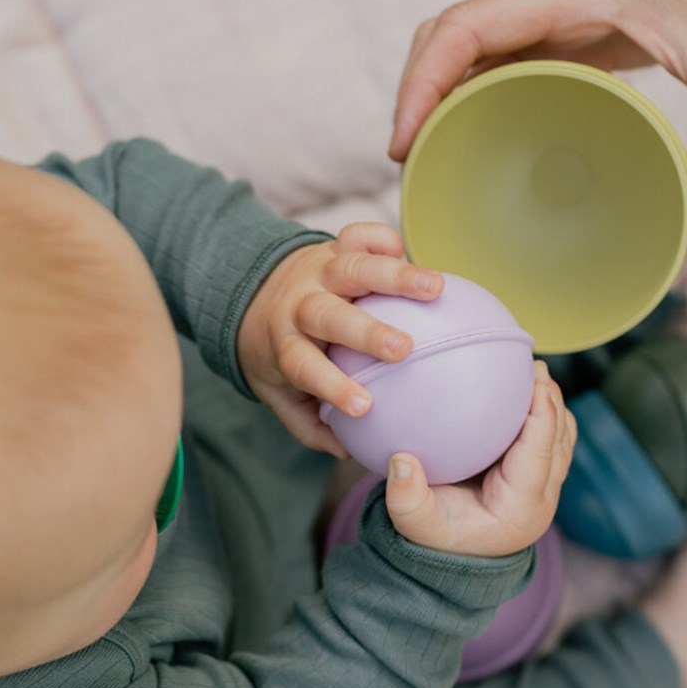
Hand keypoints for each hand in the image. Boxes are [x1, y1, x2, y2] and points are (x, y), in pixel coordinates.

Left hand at [238, 222, 442, 455]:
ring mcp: (320, 271)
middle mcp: (301, 304)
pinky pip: (361, 236)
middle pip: (329, 314)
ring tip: (436, 287)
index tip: (365, 406)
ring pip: (353, 267)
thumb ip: (308, 425)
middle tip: (403, 348)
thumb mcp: (277, 393)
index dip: (333, 385)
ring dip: (395, 276)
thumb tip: (347, 451)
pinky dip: (384, 240)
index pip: (305, 367)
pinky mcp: (337, 246)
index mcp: (286, 345)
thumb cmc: (278, 352)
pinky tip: (409, 252)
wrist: (250, 289)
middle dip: (366, 330)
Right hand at [384, 362, 574, 555]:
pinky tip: (521, 390)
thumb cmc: (437, 538)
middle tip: (534, 364)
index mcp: (521, 507)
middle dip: (552, 400)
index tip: (537, 380)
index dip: (543, 414)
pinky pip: (552, 439)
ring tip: (532, 372)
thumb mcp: (415, 524)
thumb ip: (406, 498)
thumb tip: (401, 461)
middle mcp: (542, 497)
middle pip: (560, 440)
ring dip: (552, 404)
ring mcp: (545, 488)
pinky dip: (544, 413)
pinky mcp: (539, 477)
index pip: (541, 454)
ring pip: (562, 438)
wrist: (454, 555)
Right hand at [389, 0, 686, 261]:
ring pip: (473, 44)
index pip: (465, 27)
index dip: (421, 83)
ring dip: (441, 92)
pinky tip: (484, 138)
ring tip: (430, 158)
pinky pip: (509, 55)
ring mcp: (565, 9)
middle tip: (408, 165)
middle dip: (416, 93)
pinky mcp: (581, 26)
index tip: (403, 142)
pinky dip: (479, 92)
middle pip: (450, 34)